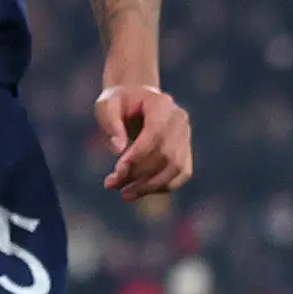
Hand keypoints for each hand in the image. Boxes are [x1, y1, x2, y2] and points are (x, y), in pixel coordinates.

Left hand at [95, 82, 193, 206]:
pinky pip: (181, 174)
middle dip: (139, 174)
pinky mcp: (185, 150)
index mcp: (162, 103)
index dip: (138, 155)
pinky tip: (140, 192)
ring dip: (150, 185)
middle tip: (111, 184)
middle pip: (166, 154)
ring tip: (124, 194)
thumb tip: (118, 150)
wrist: (135, 99)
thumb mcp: (107, 106)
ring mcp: (185, 135)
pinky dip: (162, 186)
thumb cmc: (118, 102)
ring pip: (175, 168)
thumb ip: (111, 124)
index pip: (156, 133)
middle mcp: (179, 119)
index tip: (117, 170)